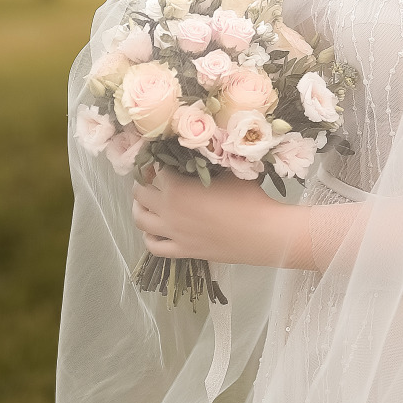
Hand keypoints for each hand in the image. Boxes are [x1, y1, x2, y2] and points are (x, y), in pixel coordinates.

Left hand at [131, 165, 311, 267]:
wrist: (262, 233)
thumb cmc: (248, 198)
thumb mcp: (227, 170)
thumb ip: (207, 162)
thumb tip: (199, 151)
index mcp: (176, 187)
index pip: (153, 169)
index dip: (155, 160)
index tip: (160, 156)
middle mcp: (168, 210)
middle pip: (140, 193)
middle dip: (143, 182)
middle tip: (153, 177)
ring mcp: (173, 233)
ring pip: (140, 220)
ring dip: (140, 208)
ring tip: (147, 201)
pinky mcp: (182, 250)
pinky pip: (153, 246)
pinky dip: (149, 237)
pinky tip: (156, 229)